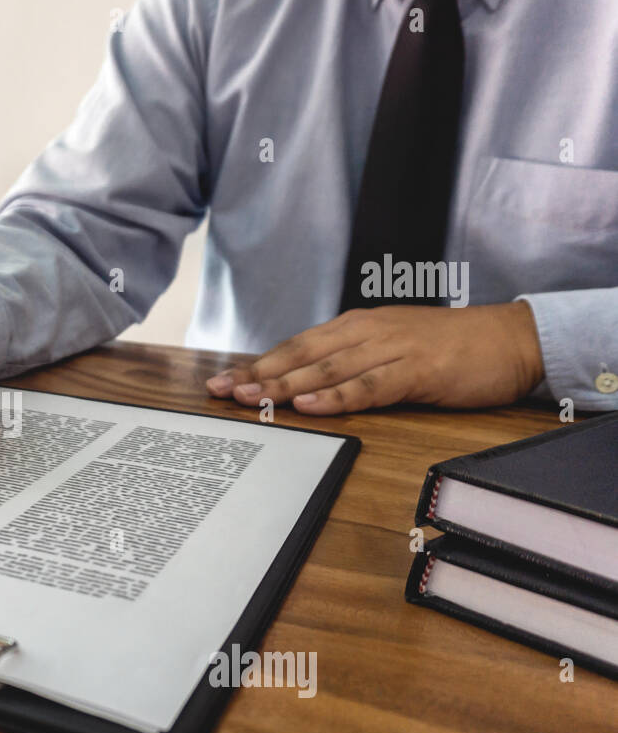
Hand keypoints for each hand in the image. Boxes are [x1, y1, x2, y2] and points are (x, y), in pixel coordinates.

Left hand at [205, 303, 545, 413]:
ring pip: (328, 369)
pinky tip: (311, 406)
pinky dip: (338, 396)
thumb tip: (307, 385)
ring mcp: (392, 348)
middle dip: (258, 375)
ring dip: (287, 385)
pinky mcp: (418, 369)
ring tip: (252, 398)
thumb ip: (351, 363)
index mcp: (357, 326)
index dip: (258, 364)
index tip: (223, 381)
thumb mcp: (390, 348)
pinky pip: (370, 385)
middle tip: (221, 391)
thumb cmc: (450, 348)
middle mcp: (368, 331)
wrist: (511, 339)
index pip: (296, 346)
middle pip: (302, 355)